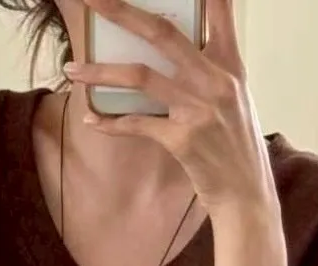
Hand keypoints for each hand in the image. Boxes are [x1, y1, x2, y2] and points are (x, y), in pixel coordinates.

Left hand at [68, 0, 276, 216]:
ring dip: (100, 72)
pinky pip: (137, 124)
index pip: (219, 11)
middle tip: (94, 0)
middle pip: (162, 34)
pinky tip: (90, 119)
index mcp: (230, 66)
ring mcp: (197, 110)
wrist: (245, 194)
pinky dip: (110, 124)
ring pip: (140, 77)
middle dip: (123, 12)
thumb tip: (176, 53)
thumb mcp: (235, 99)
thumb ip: (210, 71)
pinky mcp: (181, 140)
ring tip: (72, 69)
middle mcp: (214, 81)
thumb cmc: (236, 146)